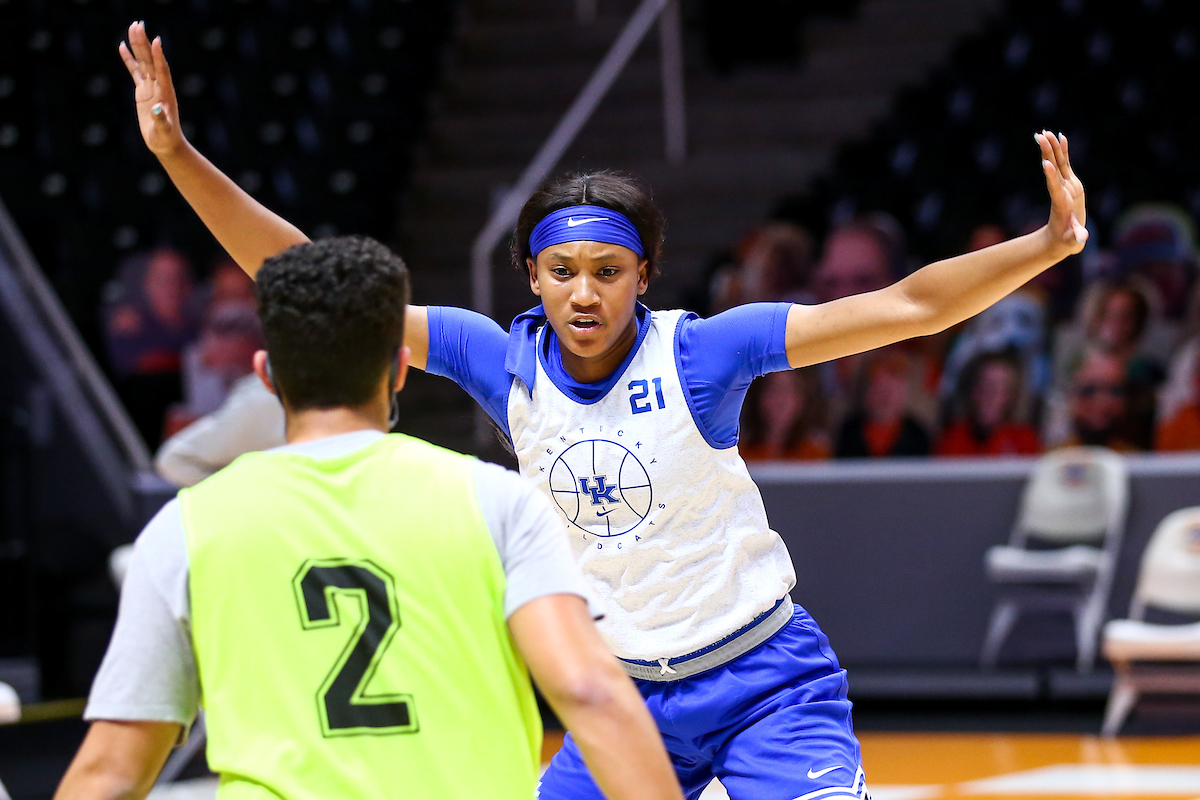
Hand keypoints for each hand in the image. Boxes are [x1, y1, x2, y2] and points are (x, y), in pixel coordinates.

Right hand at [118, 21, 185, 156]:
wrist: (165, 143)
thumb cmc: (166, 138)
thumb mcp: (164, 130)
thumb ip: (161, 120)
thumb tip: (157, 109)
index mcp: (166, 93)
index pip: (162, 70)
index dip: (159, 56)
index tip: (156, 40)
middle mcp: (159, 86)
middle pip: (150, 60)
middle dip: (144, 43)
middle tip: (138, 24)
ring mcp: (150, 87)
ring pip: (143, 62)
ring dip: (137, 46)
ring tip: (132, 27)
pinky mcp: (143, 91)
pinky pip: (135, 71)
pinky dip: (129, 59)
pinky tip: (122, 46)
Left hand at [1036, 130, 1086, 254]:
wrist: (1061, 239)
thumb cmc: (1067, 242)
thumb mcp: (1073, 242)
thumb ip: (1077, 238)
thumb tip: (1082, 238)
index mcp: (1061, 204)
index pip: (1054, 188)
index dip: (1050, 176)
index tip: (1044, 164)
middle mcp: (1061, 191)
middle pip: (1053, 169)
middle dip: (1047, 153)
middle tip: (1040, 136)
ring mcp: (1065, 186)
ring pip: (1058, 163)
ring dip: (1052, 147)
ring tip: (1046, 132)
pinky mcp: (1070, 184)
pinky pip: (1066, 164)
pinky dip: (1064, 151)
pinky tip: (1060, 136)